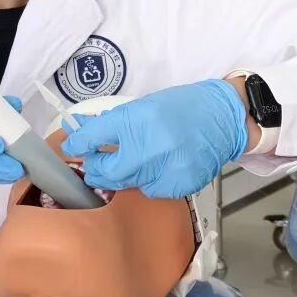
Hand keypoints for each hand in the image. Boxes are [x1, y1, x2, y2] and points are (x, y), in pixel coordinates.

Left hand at [60, 80, 248, 198]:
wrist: (224, 118)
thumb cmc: (182, 108)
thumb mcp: (142, 106)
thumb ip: (111, 122)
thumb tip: (79, 130)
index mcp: (137, 119)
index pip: (94, 136)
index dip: (79, 143)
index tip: (72, 146)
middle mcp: (150, 145)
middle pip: (106, 170)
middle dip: (96, 168)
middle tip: (94, 164)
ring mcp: (165, 168)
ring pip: (127, 184)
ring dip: (122, 175)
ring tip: (134, 160)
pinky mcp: (179, 184)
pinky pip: (151, 190)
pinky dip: (148, 182)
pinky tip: (159, 167)